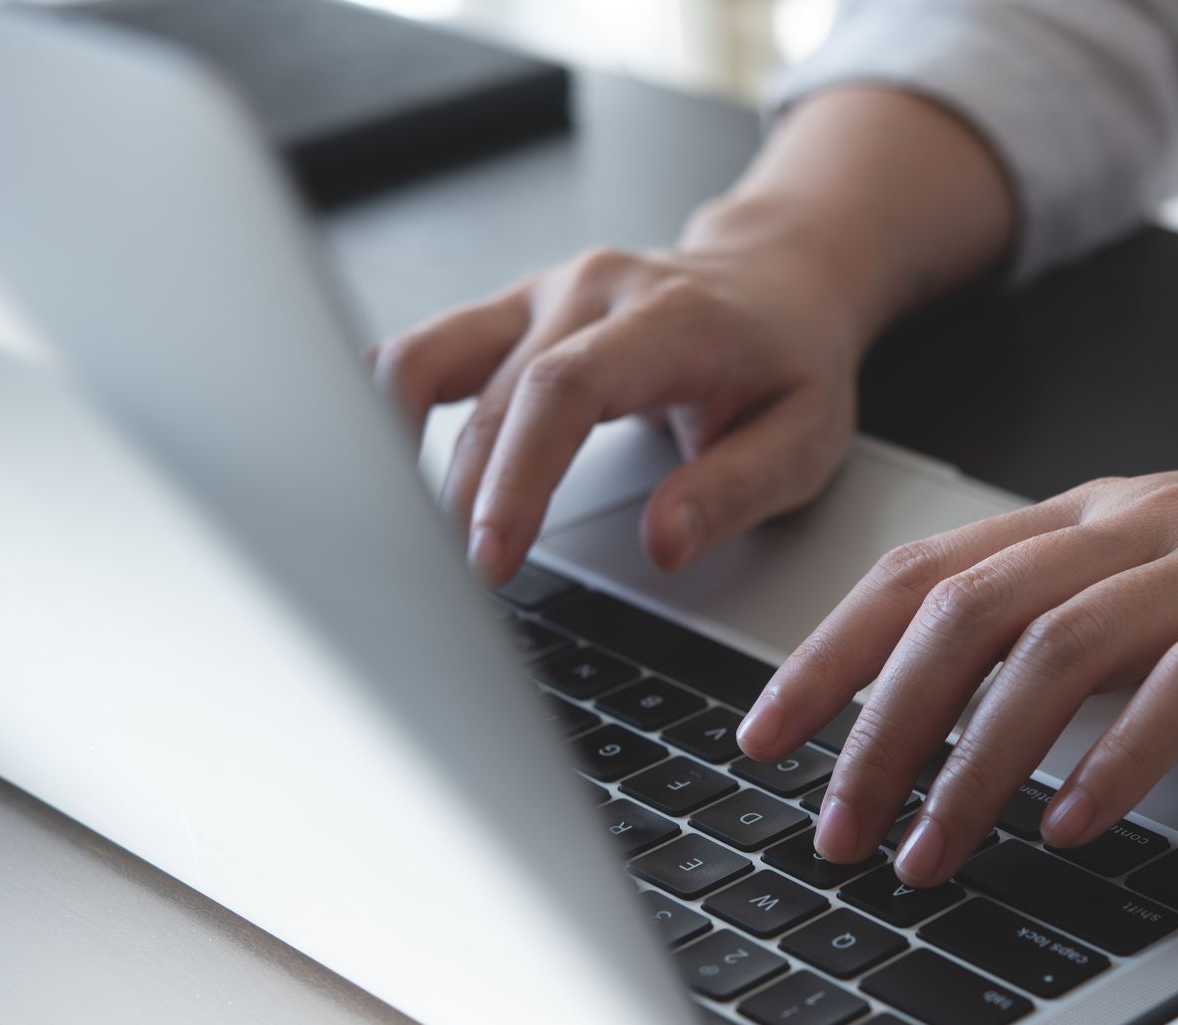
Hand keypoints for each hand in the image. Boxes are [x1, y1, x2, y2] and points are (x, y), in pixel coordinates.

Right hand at [373, 237, 864, 582]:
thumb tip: (663, 544)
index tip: (491, 556)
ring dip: (395, 451)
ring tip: (395, 539)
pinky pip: (422, 352)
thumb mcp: (804, 440)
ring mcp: (538, 294)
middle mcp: (590, 292)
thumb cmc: (790, 366)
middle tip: (444, 591)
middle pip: (494, 399)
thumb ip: (735, 491)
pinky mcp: (507, 312)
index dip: (517, 476)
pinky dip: (386, 410)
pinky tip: (373, 472)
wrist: (779, 280)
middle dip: (459, 502)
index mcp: (668, 320)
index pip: (565, 390)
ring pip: (427, 362)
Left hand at [736, 450, 1177, 886]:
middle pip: (962, 613)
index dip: (828, 653)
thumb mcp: (1172, 578)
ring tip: (933, 854)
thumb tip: (953, 708)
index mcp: (1092, 518)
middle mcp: (1137, 528)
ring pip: (1055, 651)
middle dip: (876, 727)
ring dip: (975, 764)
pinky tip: (1076, 824)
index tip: (767, 737)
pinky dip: (1119, 758)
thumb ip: (1071, 620)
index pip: (922, 572)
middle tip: (837, 827)